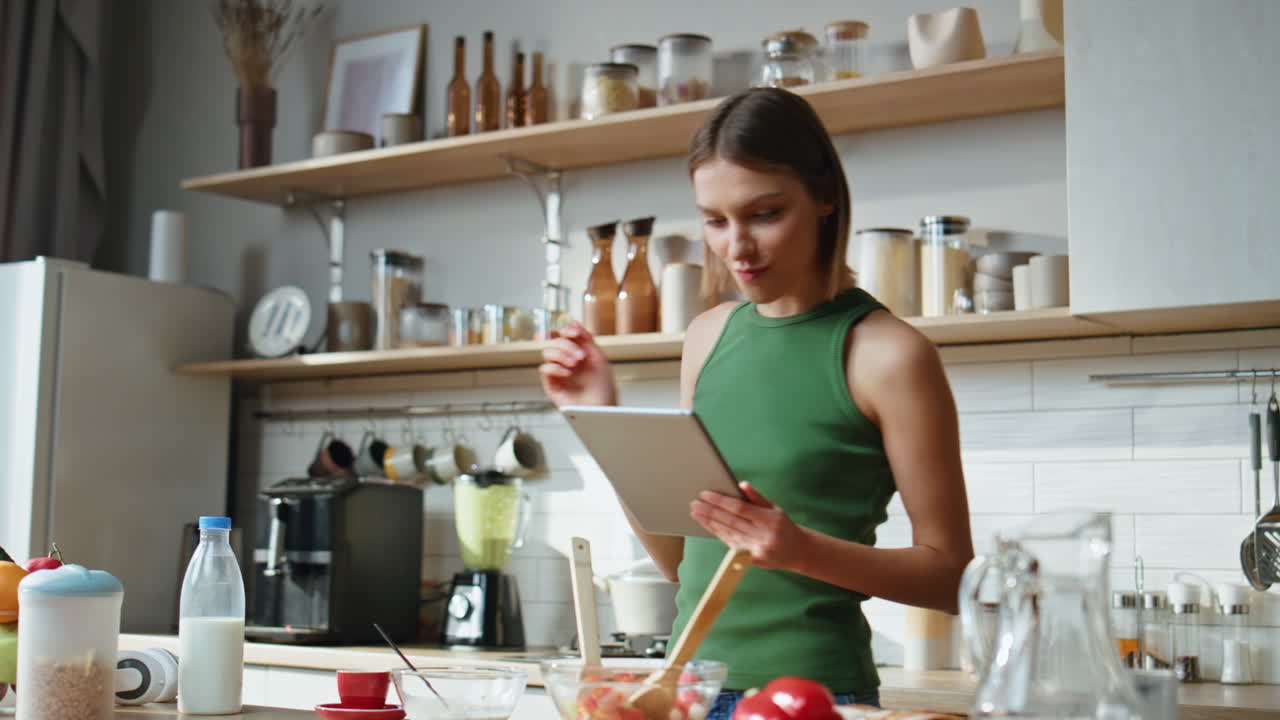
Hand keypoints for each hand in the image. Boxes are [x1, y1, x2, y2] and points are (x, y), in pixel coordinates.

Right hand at [538, 322, 617, 407]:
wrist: (603, 408)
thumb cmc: (604, 387)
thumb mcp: (598, 358)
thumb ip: (586, 339)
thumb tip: (574, 322)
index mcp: (578, 353)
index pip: (565, 335)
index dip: (566, 330)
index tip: (573, 332)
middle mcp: (567, 361)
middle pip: (556, 342)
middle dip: (568, 346)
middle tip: (581, 357)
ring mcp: (558, 372)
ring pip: (547, 352)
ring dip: (561, 355)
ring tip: (574, 365)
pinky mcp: (551, 385)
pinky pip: (544, 369)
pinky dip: (555, 368)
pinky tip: (568, 373)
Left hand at [689, 482, 804, 569]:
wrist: (797, 552)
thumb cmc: (783, 526)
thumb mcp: (775, 508)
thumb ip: (757, 498)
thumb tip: (741, 485)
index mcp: (771, 520)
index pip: (740, 509)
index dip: (721, 501)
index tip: (705, 494)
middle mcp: (764, 536)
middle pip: (731, 522)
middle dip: (710, 512)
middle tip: (694, 503)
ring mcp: (758, 550)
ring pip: (728, 534)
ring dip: (710, 523)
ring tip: (696, 512)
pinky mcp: (752, 561)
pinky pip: (731, 544)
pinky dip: (718, 533)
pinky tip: (707, 525)